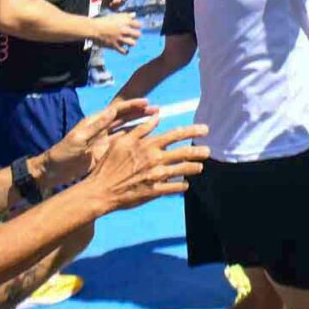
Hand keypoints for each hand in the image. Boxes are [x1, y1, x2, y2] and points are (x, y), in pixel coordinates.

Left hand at [45, 97, 154, 186]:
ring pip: (127, 131)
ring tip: (156, 122)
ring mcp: (105, 142)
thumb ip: (96, 125)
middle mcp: (102, 130)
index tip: (146, 102)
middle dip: (140, 113)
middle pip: (125, 118)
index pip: (116, 110)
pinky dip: (135, 142)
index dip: (131, 105)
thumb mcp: (78, 138)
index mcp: (94, 122)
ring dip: (140, 125)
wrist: (53, 172)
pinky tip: (147, 142)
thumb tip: (112, 110)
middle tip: (157, 110)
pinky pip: (123, 146)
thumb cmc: (62, 153)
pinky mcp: (106, 154)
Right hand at [86, 118, 208, 211]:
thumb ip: (141, 129)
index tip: (205, 129)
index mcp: (148, 145)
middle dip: (198, 151)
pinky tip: (185, 184)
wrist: (100, 190)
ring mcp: (156, 176)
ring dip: (193, 168)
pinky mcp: (155, 191)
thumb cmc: (109, 165)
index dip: (192, 130)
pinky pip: (174, 188)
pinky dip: (181, 185)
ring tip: (200, 166)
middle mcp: (155, 159)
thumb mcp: (122, 142)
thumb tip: (157, 116)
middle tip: (208, 150)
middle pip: (183, 152)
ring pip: (182, 170)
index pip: (176, 134)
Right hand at [91, 11, 142, 52]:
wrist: (93, 28)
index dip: (137, 26)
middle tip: (132, 35)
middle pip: (138, 35)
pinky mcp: (115, 46)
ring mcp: (120, 38)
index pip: (139, 25)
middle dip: (136, 35)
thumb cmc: (104, 21)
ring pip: (133, 43)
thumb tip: (134, 14)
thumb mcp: (115, 15)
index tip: (135, 27)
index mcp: (125, 22)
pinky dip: (125, 51)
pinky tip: (125, 50)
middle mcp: (124, 30)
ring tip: (128, 42)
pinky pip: (124, 51)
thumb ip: (126, 15)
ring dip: (131, 43)